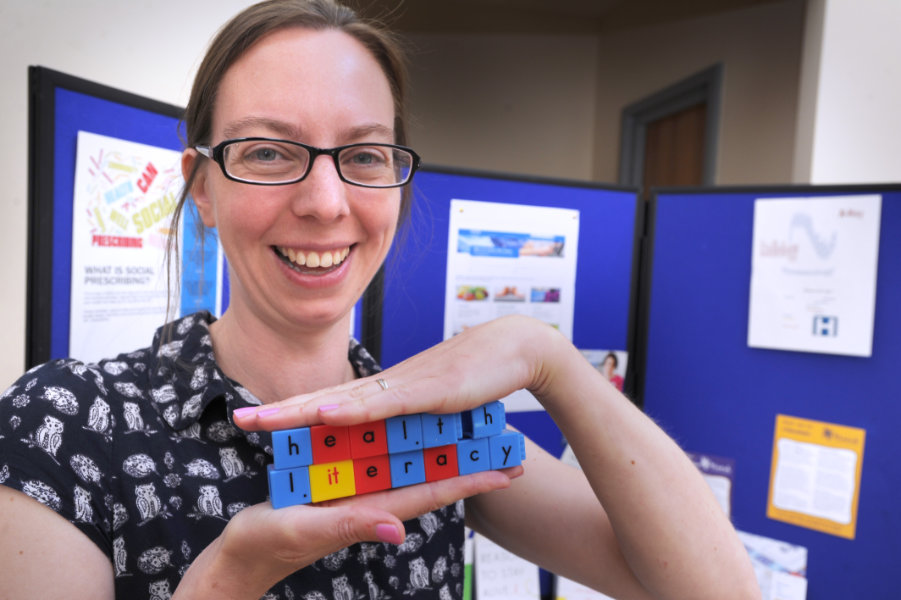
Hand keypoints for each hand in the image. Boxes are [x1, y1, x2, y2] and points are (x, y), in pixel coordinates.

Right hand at [175, 467, 519, 599]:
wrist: (239, 554)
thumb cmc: (267, 544)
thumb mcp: (306, 530)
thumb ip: (350, 526)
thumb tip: (398, 529)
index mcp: (371, 510)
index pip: (430, 493)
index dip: (469, 481)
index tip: (506, 470)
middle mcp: (371, 500)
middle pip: (428, 476)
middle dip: (467, 463)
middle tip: (506, 446)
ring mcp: (355, 492)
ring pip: (406, 466)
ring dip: (441, 451)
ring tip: (474, 432)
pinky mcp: (335, 482)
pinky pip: (374, 460)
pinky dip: (399, 446)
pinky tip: (412, 433)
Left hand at [234, 314, 563, 432]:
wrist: (516, 347)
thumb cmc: (479, 375)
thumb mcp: (438, 403)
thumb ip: (414, 418)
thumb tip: (393, 434)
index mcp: (388, 392)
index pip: (332, 404)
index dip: (294, 412)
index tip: (260, 419)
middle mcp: (389, 386)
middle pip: (325, 399)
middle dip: (281, 411)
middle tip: (238, 419)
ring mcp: (407, 386)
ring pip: (345, 400)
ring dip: (303, 411)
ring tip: (265, 419)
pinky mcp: (429, 391)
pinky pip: (383, 403)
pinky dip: (352, 409)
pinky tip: (324, 414)